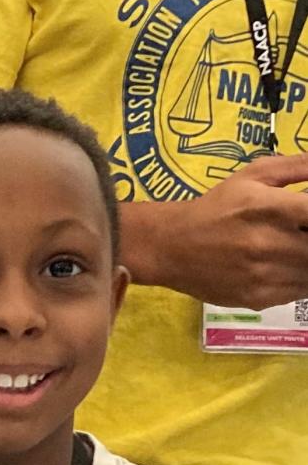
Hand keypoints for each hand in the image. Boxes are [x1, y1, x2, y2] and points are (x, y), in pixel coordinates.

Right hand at [136, 153, 307, 307]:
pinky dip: (298, 279)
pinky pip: (299, 291)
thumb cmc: (216, 208)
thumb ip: (296, 166)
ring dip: (306, 260)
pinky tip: (282, 268)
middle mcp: (270, 243)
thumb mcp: (253, 175)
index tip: (307, 217)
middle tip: (300, 233)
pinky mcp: (259, 298)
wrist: (171, 247)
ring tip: (291, 249)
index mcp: (272, 208)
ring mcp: (265, 275)